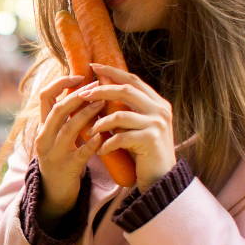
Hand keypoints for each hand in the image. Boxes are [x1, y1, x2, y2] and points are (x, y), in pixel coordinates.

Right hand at [34, 74, 106, 222]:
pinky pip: (81, 152)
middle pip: (57, 110)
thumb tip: (86, 90)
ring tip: (103, 104)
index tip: (79, 76)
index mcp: (43, 126)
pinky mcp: (66, 168)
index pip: (45, 97)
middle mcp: (44, 137)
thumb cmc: (62, 158)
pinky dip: (93, 142)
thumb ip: (67, 117)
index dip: (61, 83)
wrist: (55, 192)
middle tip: (96, 86)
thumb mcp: (59, 136)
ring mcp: (53, 153)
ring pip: (69, 128)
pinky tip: (104, 135)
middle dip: (78, 96)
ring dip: (87, 114)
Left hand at [82, 63, 175, 189]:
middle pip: (126, 91)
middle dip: (101, 91)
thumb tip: (99, 93)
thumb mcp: (136, 126)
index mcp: (157, 103)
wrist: (162, 178)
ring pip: (120, 114)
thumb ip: (126, 110)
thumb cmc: (144, 152)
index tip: (93, 67)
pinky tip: (101, 150)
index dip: (113, 72)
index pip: (133, 80)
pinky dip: (107, 143)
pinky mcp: (151, 140)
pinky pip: (121, 137)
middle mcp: (160, 109)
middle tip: (82, 94)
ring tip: (89, 131)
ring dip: (100, 122)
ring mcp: (157, 124)